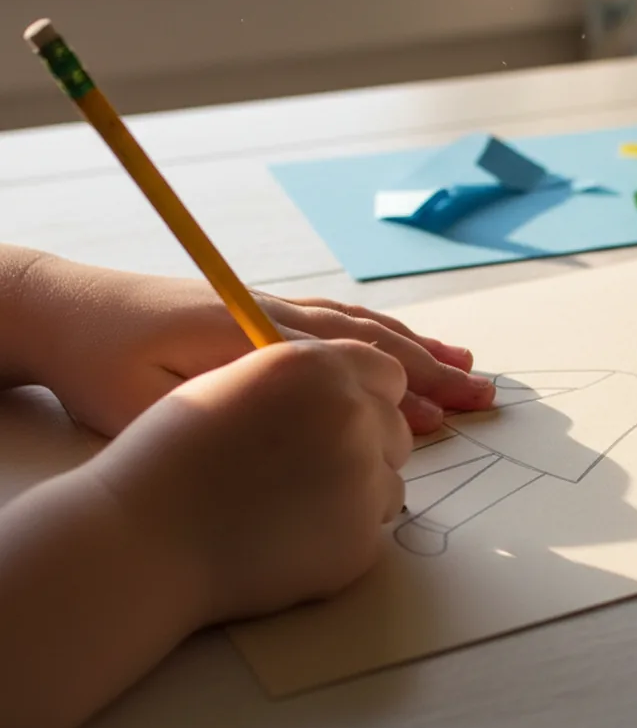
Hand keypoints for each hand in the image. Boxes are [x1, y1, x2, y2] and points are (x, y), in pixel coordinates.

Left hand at [19, 253, 493, 437]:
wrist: (62, 309)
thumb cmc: (97, 366)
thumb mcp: (145, 402)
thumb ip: (225, 406)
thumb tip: (297, 418)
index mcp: (254, 337)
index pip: (349, 361)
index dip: (403, 389)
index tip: (447, 416)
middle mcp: (275, 316)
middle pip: (369, 339)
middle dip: (431, 370)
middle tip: (483, 395)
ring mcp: (272, 310)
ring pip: (361, 326)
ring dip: (416, 347)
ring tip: (464, 367)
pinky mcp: (261, 312)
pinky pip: (338, 320)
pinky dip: (379, 332)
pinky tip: (401, 342)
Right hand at [84, 338, 410, 621]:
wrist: (143, 537)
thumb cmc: (174, 455)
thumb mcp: (237, 383)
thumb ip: (306, 380)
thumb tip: (356, 392)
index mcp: (318, 367)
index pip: (387, 372)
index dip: (367, 395)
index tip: (345, 415)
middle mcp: (351, 413)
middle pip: (395, 427)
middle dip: (366, 443)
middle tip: (308, 467)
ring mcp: (362, 478)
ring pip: (390, 478)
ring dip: (358, 487)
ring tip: (290, 501)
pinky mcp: (360, 538)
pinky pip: (374, 528)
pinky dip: (344, 531)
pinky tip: (290, 535)